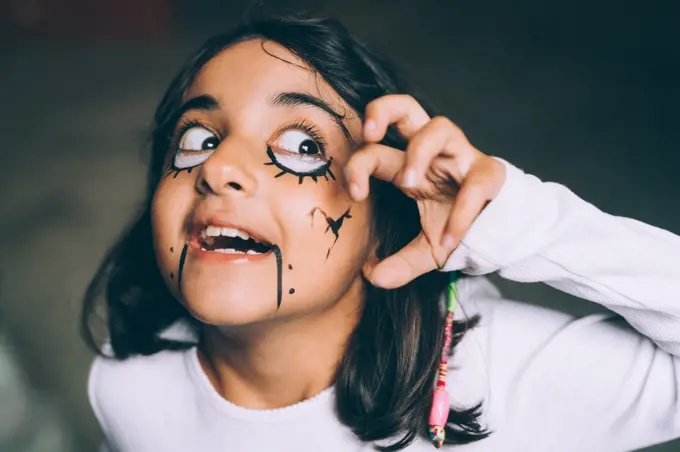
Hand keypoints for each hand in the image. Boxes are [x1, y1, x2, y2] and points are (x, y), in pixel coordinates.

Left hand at [345, 95, 505, 288]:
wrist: (505, 235)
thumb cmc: (462, 229)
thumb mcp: (427, 250)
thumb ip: (401, 264)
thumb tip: (373, 279)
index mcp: (411, 166)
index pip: (376, 150)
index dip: (359, 165)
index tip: (355, 193)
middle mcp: (434, 154)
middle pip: (406, 108)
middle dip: (383, 110)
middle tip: (370, 135)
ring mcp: (463, 158)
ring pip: (440, 126)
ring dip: (419, 150)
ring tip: (408, 182)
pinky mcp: (490, 173)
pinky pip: (475, 181)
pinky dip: (461, 210)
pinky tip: (450, 238)